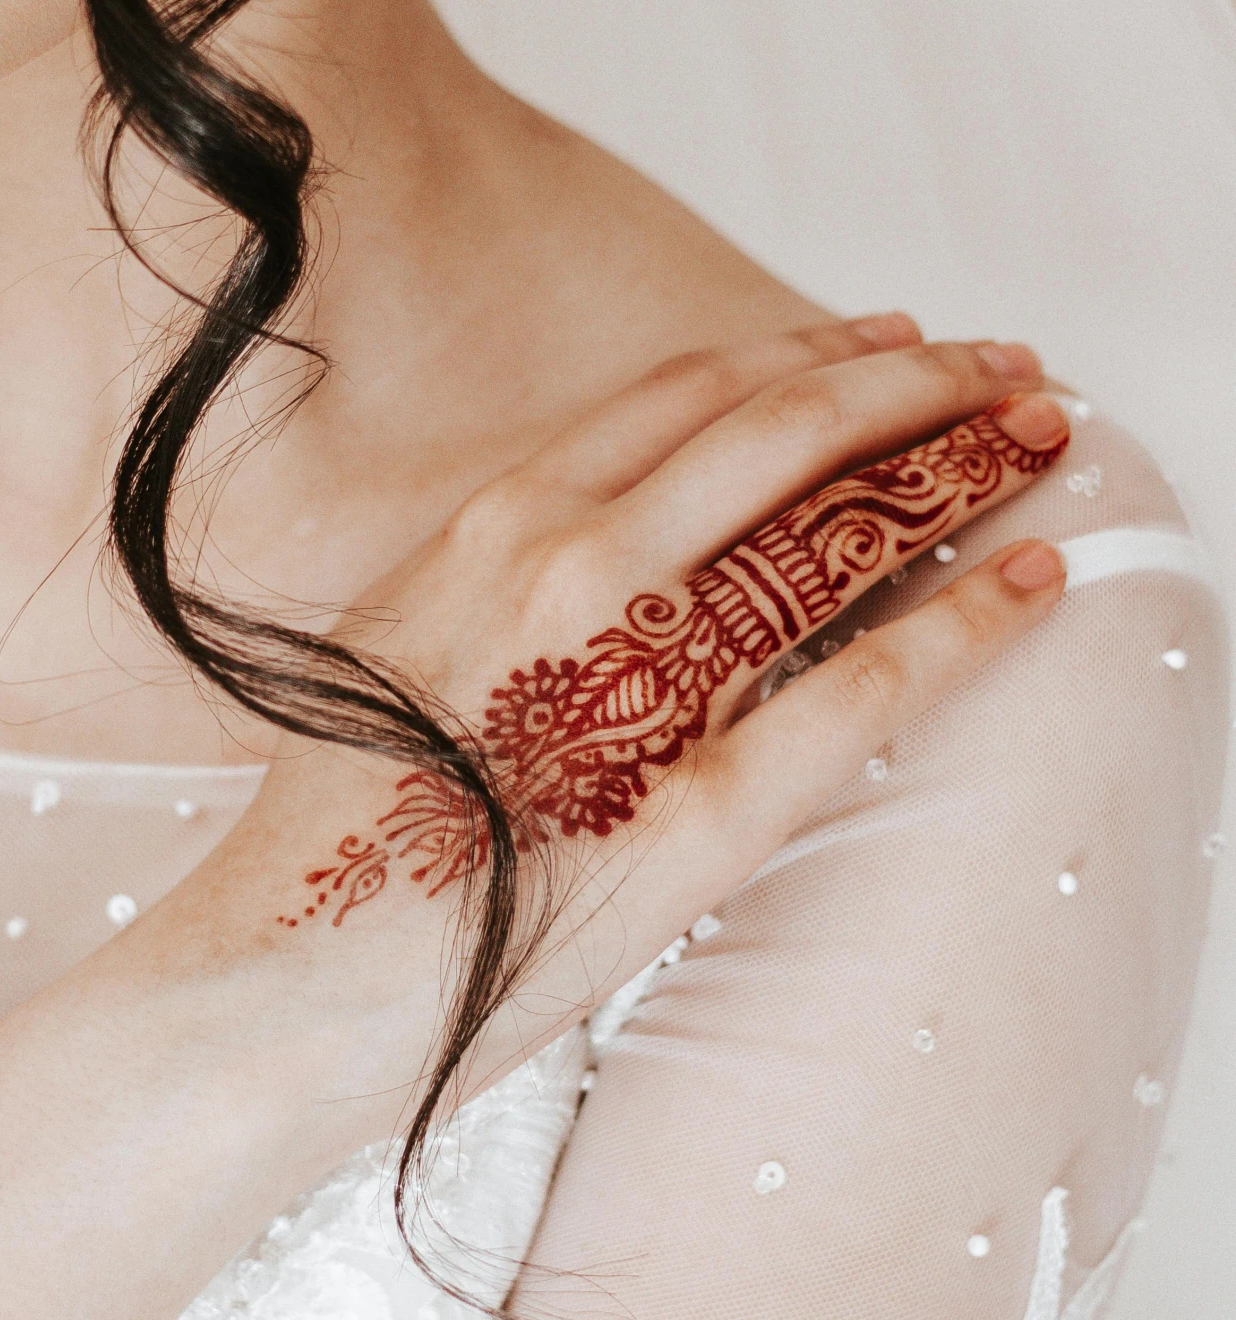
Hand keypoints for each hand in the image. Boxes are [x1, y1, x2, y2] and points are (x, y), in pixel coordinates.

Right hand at [206, 314, 1069, 1079]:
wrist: (280, 976)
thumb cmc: (332, 829)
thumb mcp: (398, 643)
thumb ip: (503, 576)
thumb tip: (606, 545)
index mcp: (496, 524)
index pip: (695, 392)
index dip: (812, 355)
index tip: (891, 343)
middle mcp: (576, 567)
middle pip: (791, 430)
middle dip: (922, 383)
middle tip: (1010, 366)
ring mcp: (643, 679)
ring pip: (840, 528)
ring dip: (958, 467)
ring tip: (1039, 436)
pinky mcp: (705, 804)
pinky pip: (864, 686)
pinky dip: (964, 623)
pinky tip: (1032, 584)